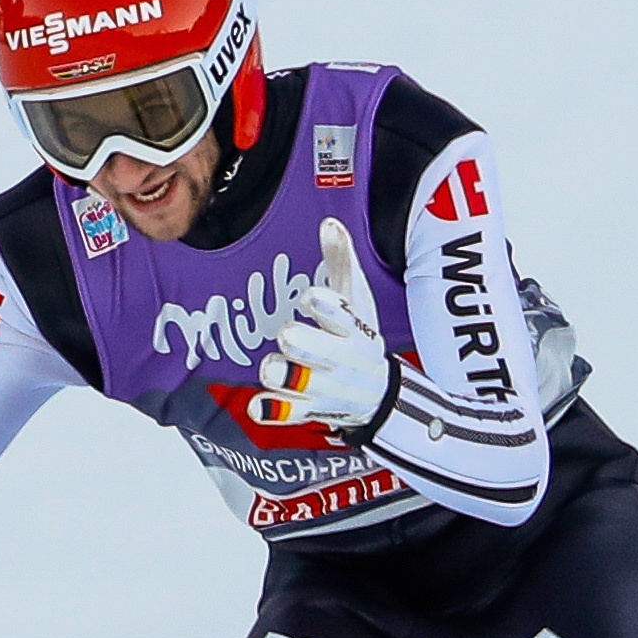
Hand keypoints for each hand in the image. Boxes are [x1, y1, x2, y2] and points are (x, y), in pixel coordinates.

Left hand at [250, 216, 396, 431]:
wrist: (378, 394)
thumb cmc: (358, 337)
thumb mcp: (356, 299)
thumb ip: (341, 262)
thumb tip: (329, 223)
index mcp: (352, 329)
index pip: (341, 316)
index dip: (325, 307)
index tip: (309, 296)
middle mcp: (340, 359)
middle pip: (318, 351)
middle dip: (302, 344)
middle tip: (287, 336)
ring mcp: (324, 387)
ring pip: (300, 384)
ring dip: (283, 376)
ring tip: (270, 368)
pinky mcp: (309, 410)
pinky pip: (290, 414)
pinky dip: (274, 411)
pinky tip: (259, 405)